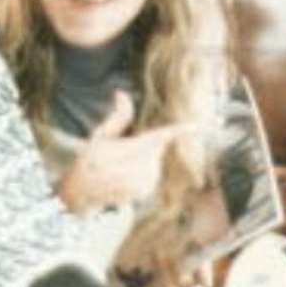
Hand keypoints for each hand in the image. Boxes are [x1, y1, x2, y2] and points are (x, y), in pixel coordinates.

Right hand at [59, 91, 199, 212]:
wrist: (81, 193)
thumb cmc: (88, 161)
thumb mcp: (99, 136)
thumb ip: (117, 117)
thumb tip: (122, 93)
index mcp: (128, 150)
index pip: (161, 136)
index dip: (184, 131)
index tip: (204, 125)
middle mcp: (139, 168)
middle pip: (156, 147)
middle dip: (144, 146)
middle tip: (119, 155)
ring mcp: (142, 182)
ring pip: (155, 160)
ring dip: (142, 161)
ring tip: (119, 168)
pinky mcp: (144, 191)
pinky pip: (151, 174)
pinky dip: (141, 173)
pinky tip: (123, 178)